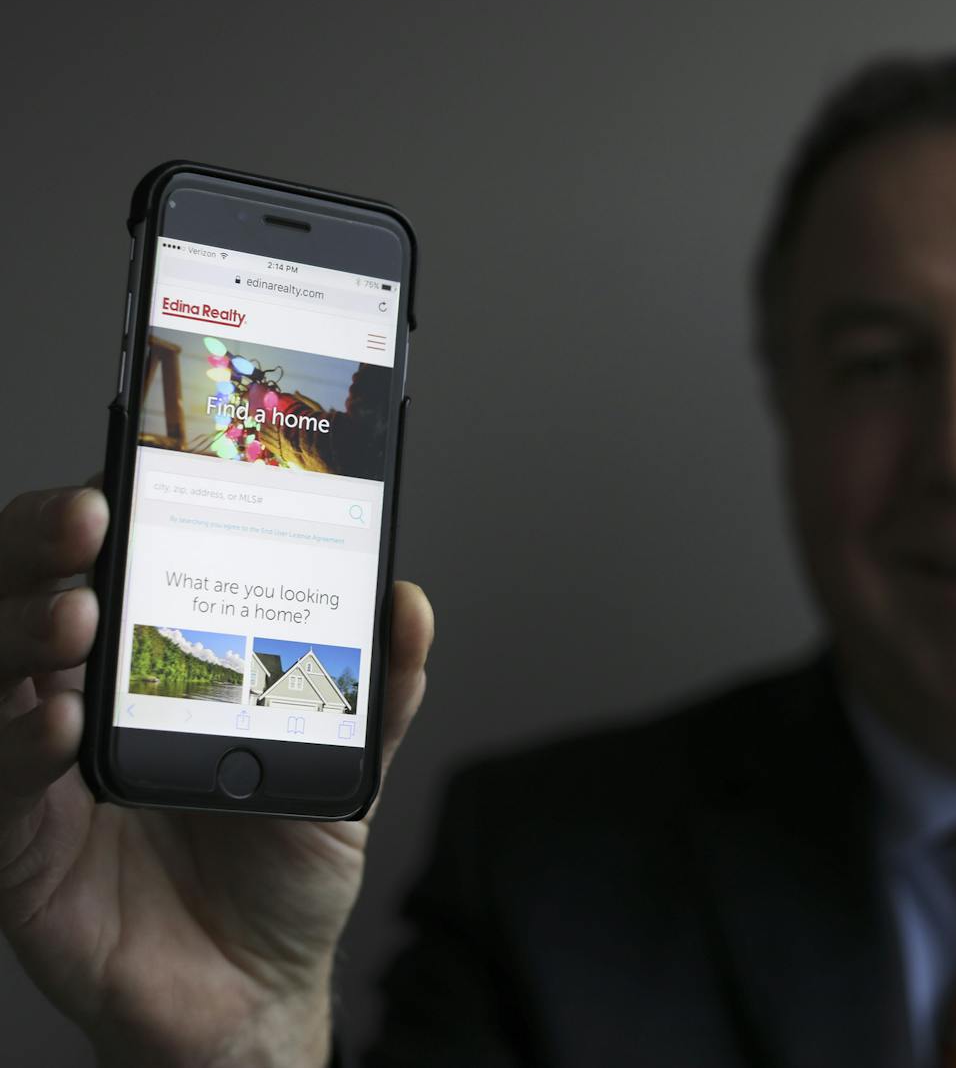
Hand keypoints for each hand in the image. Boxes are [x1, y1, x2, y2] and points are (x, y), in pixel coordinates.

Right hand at [0, 486, 434, 1067]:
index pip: (107, 568)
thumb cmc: (284, 866)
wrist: (255, 985)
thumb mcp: (344, 766)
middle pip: (32, 598)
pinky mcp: (23, 847)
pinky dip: (20, 743)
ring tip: (77, 614)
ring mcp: (42, 771)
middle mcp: (85, 702)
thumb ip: (371, 688)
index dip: (103, 515)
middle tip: (88, 519)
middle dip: (44, 546)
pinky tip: (59, 720)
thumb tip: (407, 601)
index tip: (129, 477)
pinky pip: (2, 784)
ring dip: (27, 630)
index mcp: (155, 669)